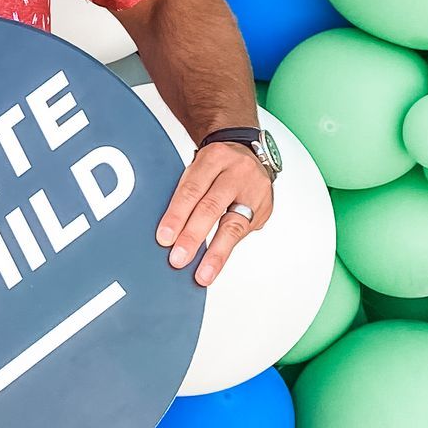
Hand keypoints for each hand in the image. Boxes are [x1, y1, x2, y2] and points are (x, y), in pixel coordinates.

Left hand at [157, 141, 274, 287]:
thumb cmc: (216, 166)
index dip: (177, 215)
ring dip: (215, 253)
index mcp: (214, 158)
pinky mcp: (263, 209)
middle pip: (212, 207)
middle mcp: (237, 172)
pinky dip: (226, 250)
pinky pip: (242, 233)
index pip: (192, 189)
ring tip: (203, 273)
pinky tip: (214, 265)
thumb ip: (186, 193)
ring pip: (233, 225)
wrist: (248, 154)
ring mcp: (254, 191)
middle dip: (193, 237)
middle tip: (178, 259)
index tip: (164, 238)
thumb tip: (166, 230)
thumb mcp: (198, 168)